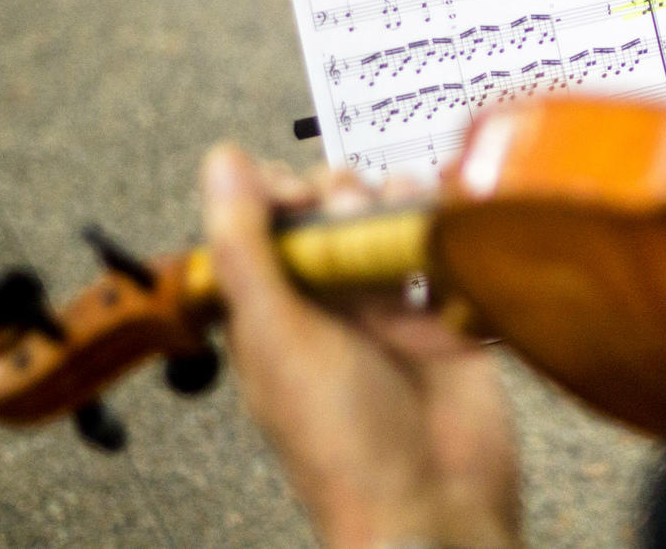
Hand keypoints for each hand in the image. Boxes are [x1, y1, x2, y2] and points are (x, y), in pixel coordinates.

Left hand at [200, 144, 520, 548]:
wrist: (436, 502)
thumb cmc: (344, 446)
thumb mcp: (279, 336)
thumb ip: (246, 246)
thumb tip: (220, 163)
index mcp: (270, 311)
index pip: (261, 221)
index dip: (277, 193)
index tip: (297, 196)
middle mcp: (327, 303)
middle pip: (329, 207)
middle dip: (341, 196)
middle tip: (351, 222)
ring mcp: (389, 306)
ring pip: (387, 217)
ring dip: (394, 206)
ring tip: (399, 236)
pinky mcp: (445, 310)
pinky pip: (441, 243)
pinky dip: (442, 226)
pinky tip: (437, 237)